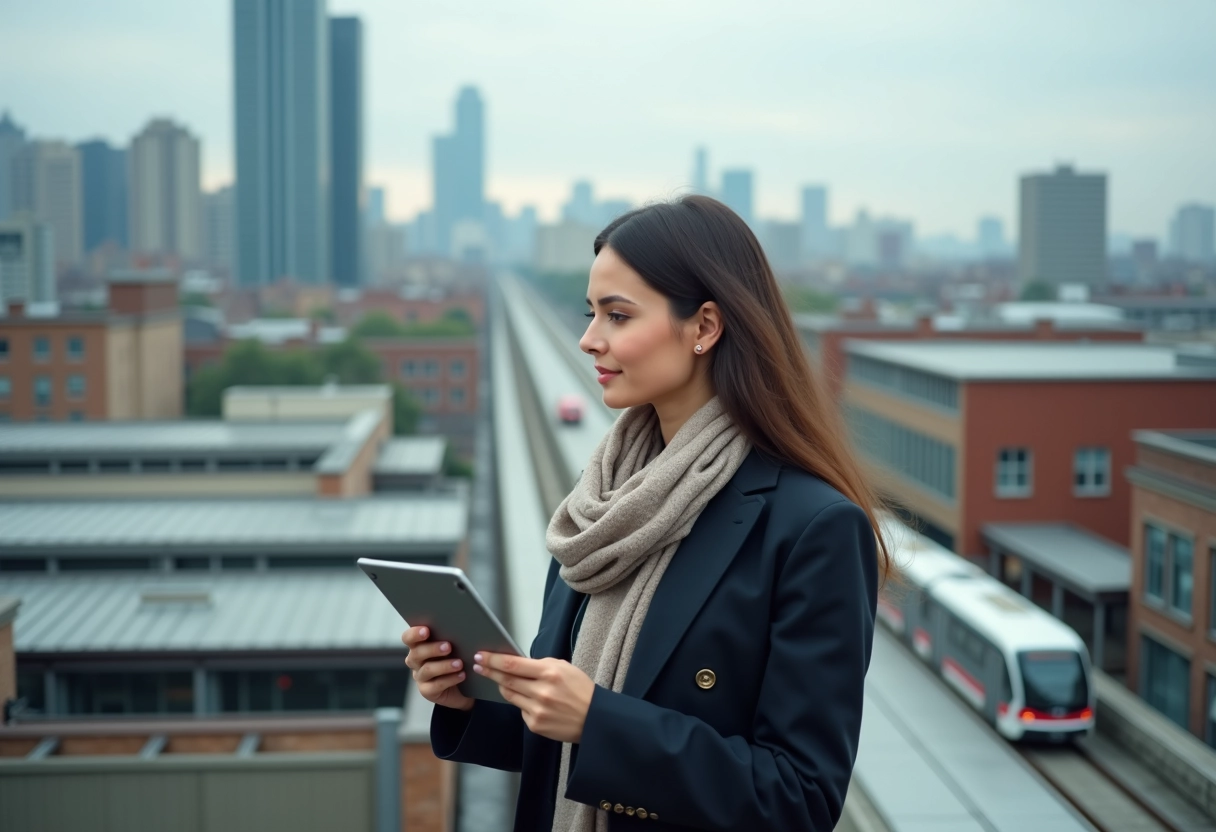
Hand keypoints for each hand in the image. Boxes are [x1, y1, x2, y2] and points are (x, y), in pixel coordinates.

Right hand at [402, 626, 473, 711]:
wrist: (463, 686)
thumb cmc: (457, 659)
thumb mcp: (454, 646)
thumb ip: (450, 637)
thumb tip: (459, 627)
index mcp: (419, 645)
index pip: (408, 638)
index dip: (414, 634)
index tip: (426, 630)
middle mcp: (416, 661)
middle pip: (416, 653)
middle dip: (432, 649)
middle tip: (448, 647)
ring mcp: (420, 677)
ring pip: (427, 670)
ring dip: (444, 665)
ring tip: (459, 663)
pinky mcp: (427, 691)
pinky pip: (436, 685)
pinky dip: (450, 679)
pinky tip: (461, 675)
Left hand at [473, 652, 594, 742]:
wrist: (594, 719)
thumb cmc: (580, 690)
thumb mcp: (564, 668)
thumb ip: (540, 665)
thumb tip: (517, 664)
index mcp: (549, 672)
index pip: (513, 664)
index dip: (493, 659)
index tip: (481, 655)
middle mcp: (542, 692)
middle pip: (506, 680)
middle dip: (489, 671)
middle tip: (478, 665)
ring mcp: (537, 710)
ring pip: (509, 695)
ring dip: (502, 686)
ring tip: (498, 679)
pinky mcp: (535, 724)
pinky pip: (520, 709)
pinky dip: (521, 702)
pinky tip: (528, 699)